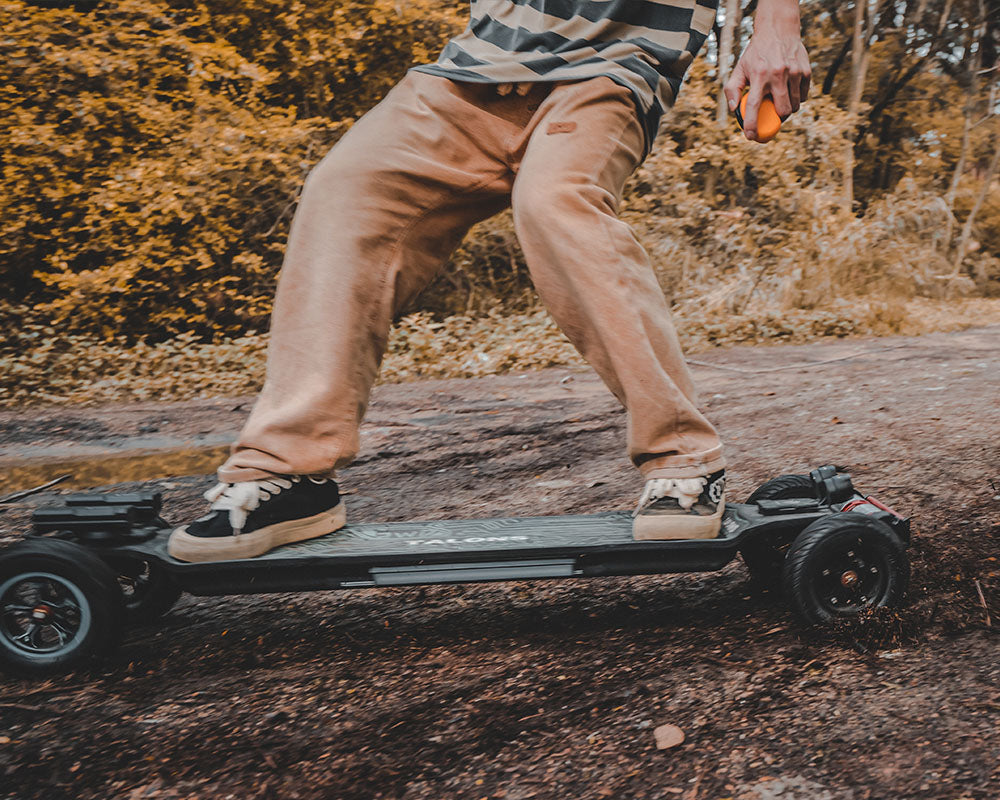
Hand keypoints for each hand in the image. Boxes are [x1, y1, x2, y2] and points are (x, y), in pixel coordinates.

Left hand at [724, 1, 810, 141]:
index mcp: (760, 76)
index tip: (751, 137)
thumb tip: (734, 109)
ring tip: (780, 103)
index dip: (752, 124)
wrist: (778, 30)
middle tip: (772, 118)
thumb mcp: (740, 68)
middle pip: (783, 111)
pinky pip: (803, 96)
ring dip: (787, 110)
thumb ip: (732, 89)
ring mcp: (794, 73)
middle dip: (777, 120)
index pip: (755, 106)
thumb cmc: (756, 53)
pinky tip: (790, 92)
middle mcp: (778, 75)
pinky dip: (797, 99)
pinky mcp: (806, 71)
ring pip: (795, 106)